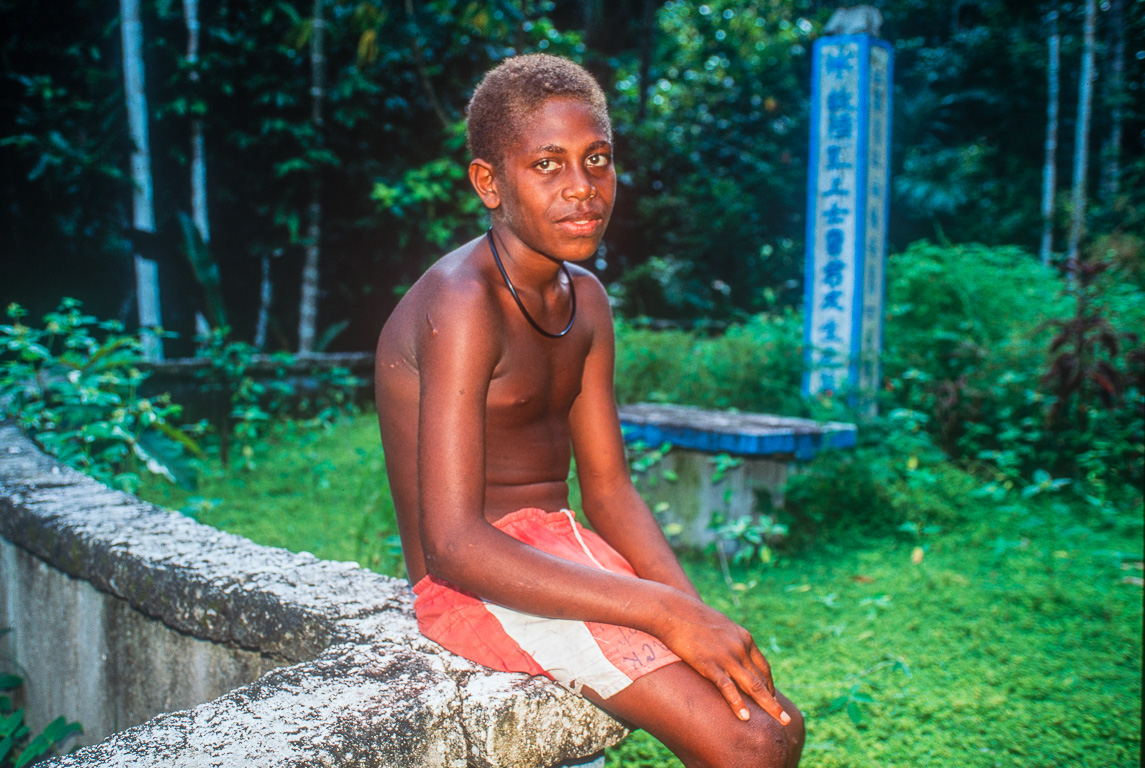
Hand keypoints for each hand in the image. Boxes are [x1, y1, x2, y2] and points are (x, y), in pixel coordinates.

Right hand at [656, 595, 789, 724]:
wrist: (673, 610)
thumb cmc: (692, 617)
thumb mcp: (719, 626)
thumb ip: (729, 641)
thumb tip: (730, 653)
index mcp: (744, 638)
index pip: (763, 666)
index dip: (769, 684)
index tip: (771, 698)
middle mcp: (740, 647)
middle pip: (762, 679)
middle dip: (774, 700)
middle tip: (786, 719)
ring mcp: (726, 656)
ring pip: (753, 685)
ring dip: (768, 705)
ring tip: (780, 722)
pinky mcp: (709, 664)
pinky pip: (727, 687)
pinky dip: (738, 703)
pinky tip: (745, 717)